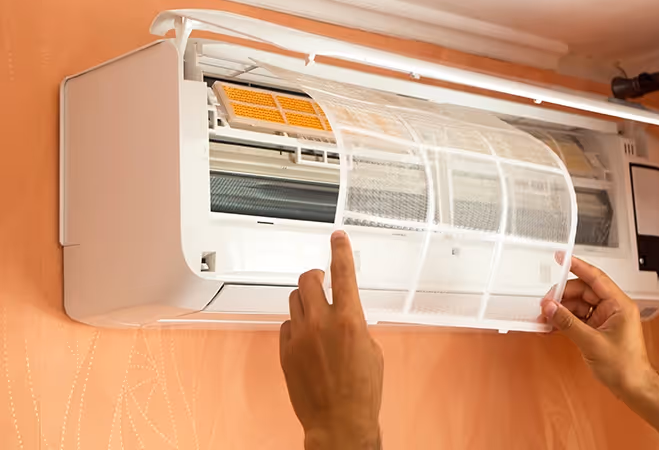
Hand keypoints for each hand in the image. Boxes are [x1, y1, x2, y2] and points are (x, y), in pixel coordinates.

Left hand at [280, 231, 383, 449]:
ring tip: (315, 313)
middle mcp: (322, 324)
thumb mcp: (371, 351)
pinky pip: (287, 325)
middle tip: (322, 279)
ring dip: (306, 300)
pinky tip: (307, 338)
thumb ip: (356, 326)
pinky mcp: (286, 352)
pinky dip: (296, 325)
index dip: (340, 250)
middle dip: (316, 276)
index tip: (338, 237)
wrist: (340, 423)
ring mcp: (300, 337)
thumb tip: (347, 315)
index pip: (344, 273)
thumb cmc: (361, 392)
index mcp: (349, 320)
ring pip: (294, 300)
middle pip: (308, 279)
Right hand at [541, 254, 654, 397]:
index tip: (562, 258)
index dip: (577, 266)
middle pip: (583, 291)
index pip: (595, 277)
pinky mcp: (599, 329)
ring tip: (546, 317)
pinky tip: (553, 325)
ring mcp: (606, 319)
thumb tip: (551, 308)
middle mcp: (613, 308)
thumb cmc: (626, 367)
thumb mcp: (592, 342)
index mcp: (619, 305)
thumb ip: (568, 322)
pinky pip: (578, 318)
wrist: (634, 388)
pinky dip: (565, 321)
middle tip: (546, 304)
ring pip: (578, 305)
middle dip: (562, 296)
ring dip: (561, 311)